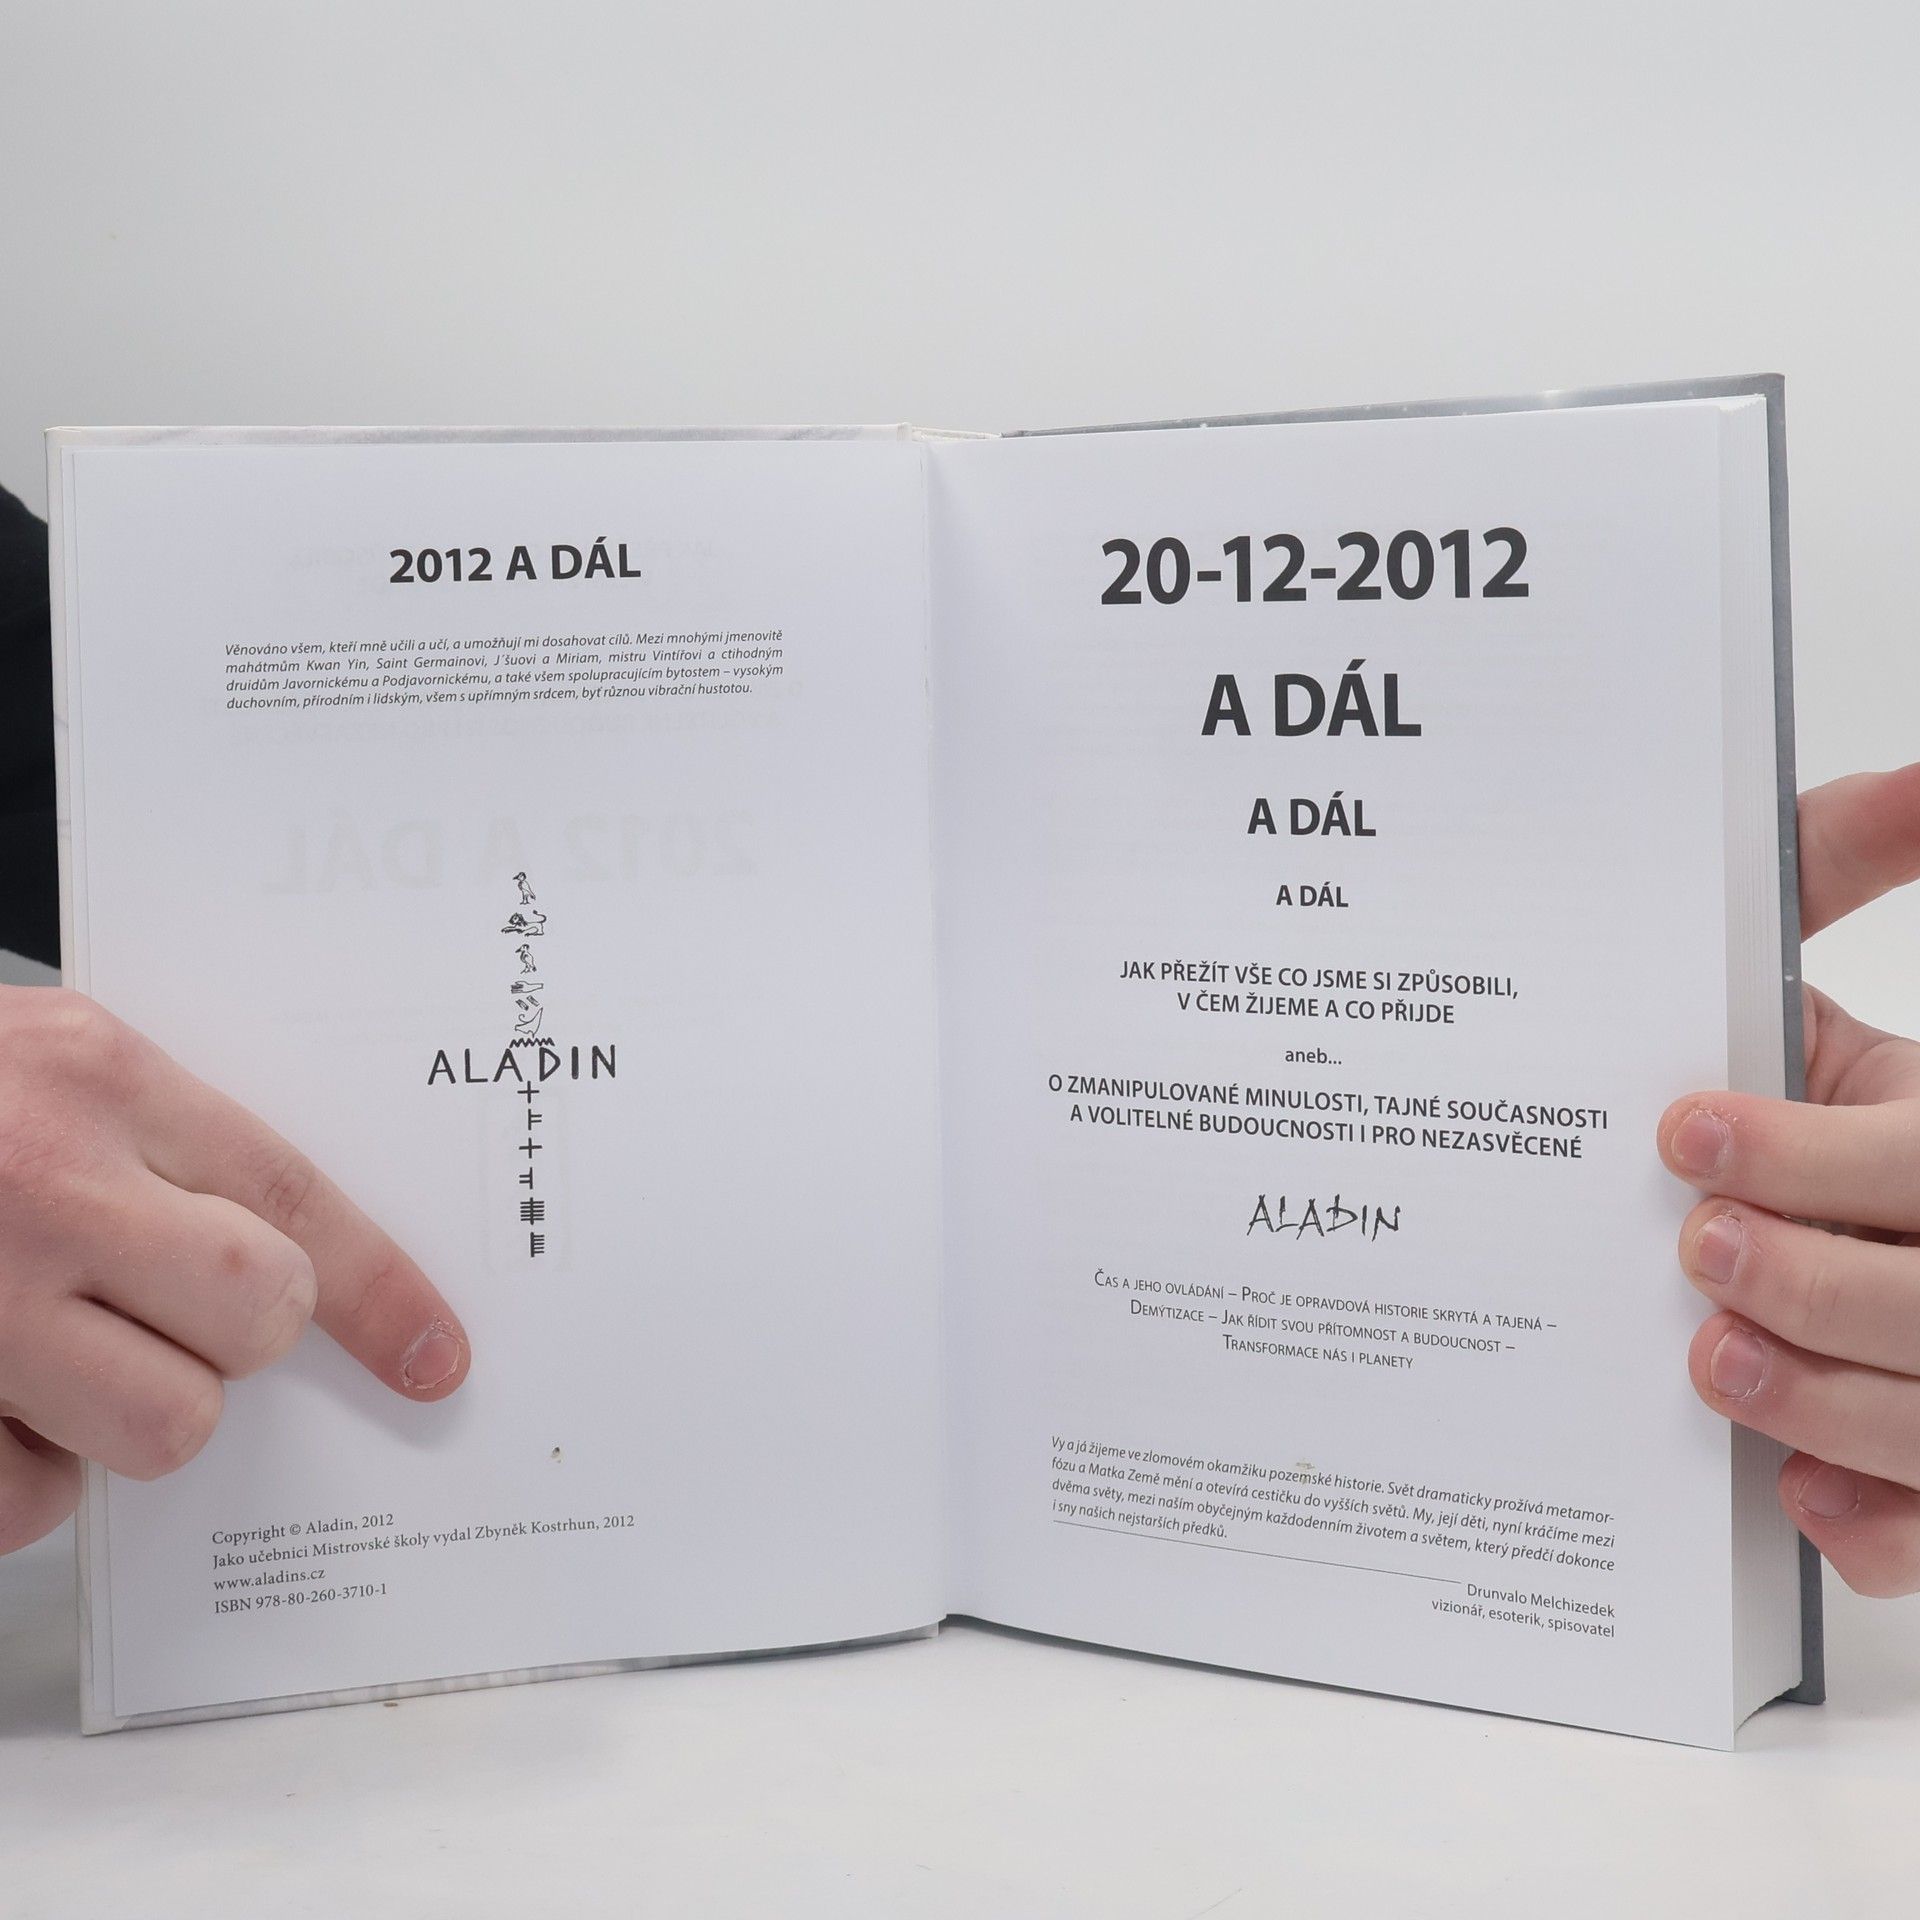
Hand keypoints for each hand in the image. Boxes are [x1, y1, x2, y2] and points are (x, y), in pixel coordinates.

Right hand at [0, 989, 468, 1554]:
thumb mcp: (47, 1059)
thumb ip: (159, 1140)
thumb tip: (290, 1262)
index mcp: (94, 1078)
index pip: (294, 1197)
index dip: (384, 1289)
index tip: (435, 1357)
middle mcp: (42, 1188)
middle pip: (257, 1320)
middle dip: (234, 1334)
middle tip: (161, 1304)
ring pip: (165, 1427)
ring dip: (130, 1408)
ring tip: (55, 1349)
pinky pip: (30, 1501)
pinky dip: (23, 1474)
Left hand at [1660, 763, 1919, 1594]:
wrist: (1787, 1189)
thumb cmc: (1808, 1090)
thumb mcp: (1805, 986)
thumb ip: (1834, 867)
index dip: (1813, 1156)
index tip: (1683, 1132)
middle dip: (1817, 1282)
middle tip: (1696, 1251)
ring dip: (1831, 1405)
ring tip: (1711, 1364)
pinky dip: (1876, 1531)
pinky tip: (1804, 1509)